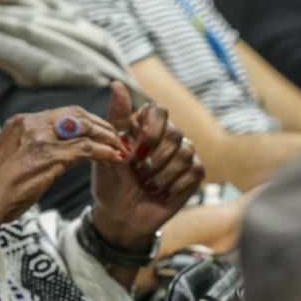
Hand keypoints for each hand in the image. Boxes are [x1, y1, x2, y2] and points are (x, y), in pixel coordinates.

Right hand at [0, 103, 125, 239]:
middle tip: (117, 139)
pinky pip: (85, 149)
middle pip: (77, 115)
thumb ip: (34, 148)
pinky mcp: (47, 156)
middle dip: (102, 126)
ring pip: (84, 129)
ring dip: (107, 138)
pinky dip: (104, 152)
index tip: (101, 133)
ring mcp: (38, 138)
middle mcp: (28, 124)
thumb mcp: (14, 159)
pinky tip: (114, 158)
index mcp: (19, 123)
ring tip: (121, 149)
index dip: (87, 121)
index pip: (63, 113)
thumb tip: (59, 152)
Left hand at [91, 82, 204, 248]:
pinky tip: (161, 192)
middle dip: (153, 159)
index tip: (134, 151)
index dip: (150, 130)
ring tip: (146, 185)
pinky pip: (193, 171)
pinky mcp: (193, 174)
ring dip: (161, 175)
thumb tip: (116, 84)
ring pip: (184, 153)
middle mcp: (166, 137)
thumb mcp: (106, 152)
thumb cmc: (110, 183)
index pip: (158, 110)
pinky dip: (173, 185)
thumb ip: (115, 119)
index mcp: (144, 128)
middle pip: (174, 133)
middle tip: (138, 174)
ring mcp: (182, 155)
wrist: (120, 216)